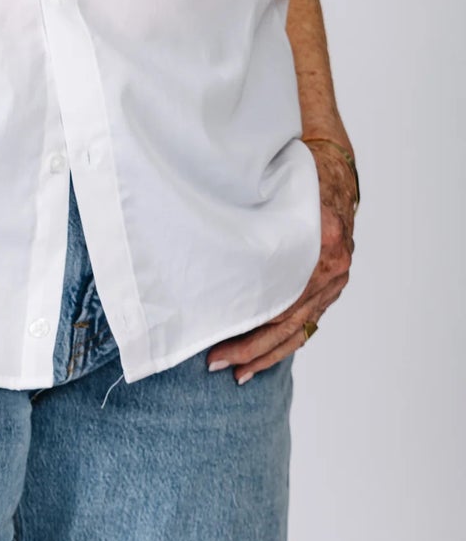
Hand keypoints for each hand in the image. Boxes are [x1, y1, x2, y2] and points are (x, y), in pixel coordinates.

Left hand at [206, 126, 356, 384]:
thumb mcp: (274, 187)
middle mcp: (332, 267)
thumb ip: (252, 217)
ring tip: (238, 372)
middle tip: (217, 363)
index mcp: (319, 242)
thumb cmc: (296, 173)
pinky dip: (286, 341)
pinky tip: (265, 356)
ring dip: (268, 352)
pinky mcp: (332, 284)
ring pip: (300, 328)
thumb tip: (204, 240)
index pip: (281, 303)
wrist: (334, 168)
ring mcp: (335, 279)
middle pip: (289, 322)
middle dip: (251, 348)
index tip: (216, 342)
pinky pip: (309, 321)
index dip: (249, 327)